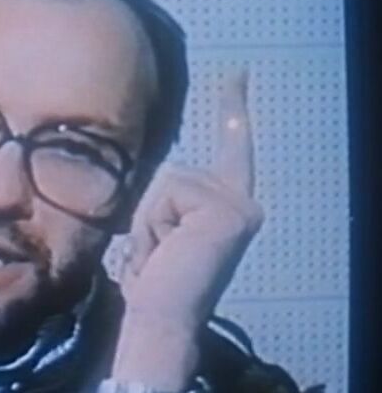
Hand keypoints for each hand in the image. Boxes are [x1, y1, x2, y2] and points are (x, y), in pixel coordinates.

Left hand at [111, 67, 263, 392]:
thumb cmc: (151, 282)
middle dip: (150, 210)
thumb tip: (156, 176)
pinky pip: (169, 191)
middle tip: (157, 253)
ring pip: (168, 180)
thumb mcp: (156, 231)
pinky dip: (155, 221)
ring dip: (150, 218)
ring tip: (160, 254)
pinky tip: (166, 251)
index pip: (232, 150)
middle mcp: (243, 202)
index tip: (238, 74)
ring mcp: (239, 205)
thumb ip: (164, 202)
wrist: (159, 319)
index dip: (234, 110)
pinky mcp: (226, 210)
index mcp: (228, 207)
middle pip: (174, 170)